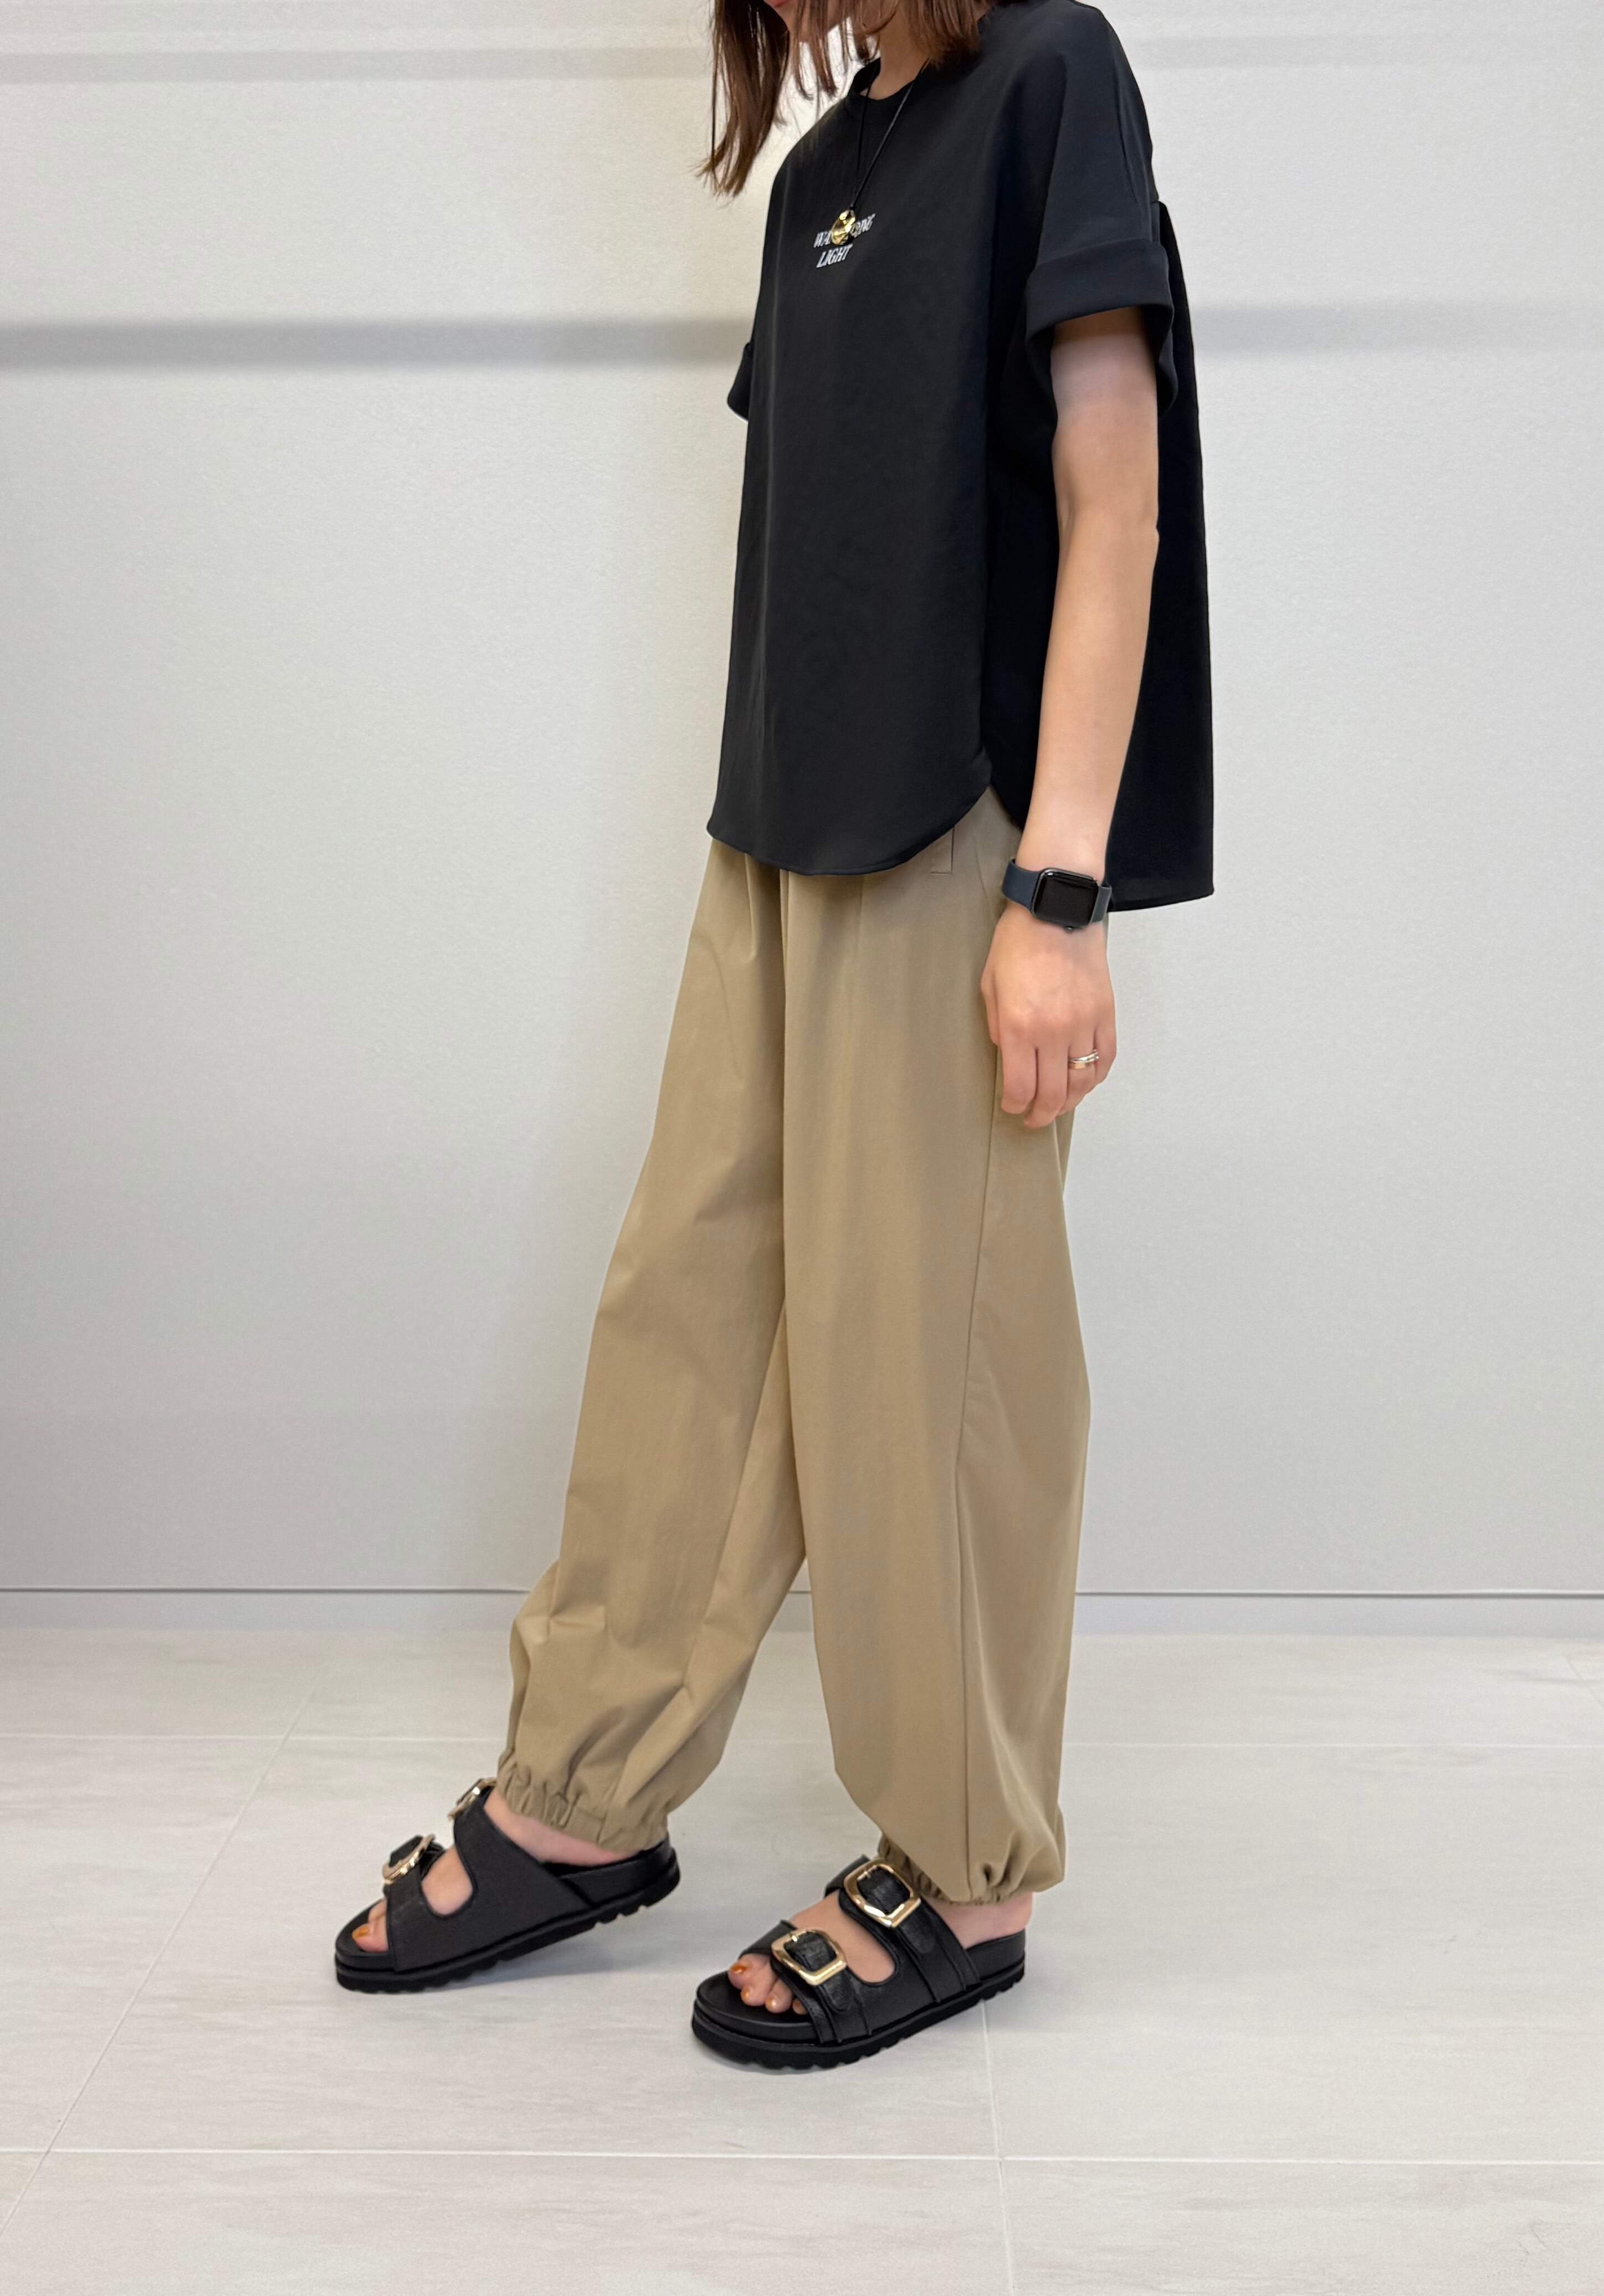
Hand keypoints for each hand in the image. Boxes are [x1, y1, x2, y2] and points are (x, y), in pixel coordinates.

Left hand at [980, 904, 1115, 1126]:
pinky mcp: (1106, 1013)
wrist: (1056, 909)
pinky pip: (1106, 1057)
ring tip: (1059, 1106)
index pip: (1021, 1087)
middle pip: (1054, 1093)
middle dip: (1042, 1113)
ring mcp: (1085, 1024)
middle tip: (1034, 1119)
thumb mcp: (991, 987)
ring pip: (1083, 1081)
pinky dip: (1096, 1076)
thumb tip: (1010, 1057)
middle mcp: (1056, 1031)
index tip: (1012, 1108)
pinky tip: (1085, 1082)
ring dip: (1070, 1102)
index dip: (1016, 1106)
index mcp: (1021, 1026)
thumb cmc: (1018, 943)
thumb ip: (999, 1028)